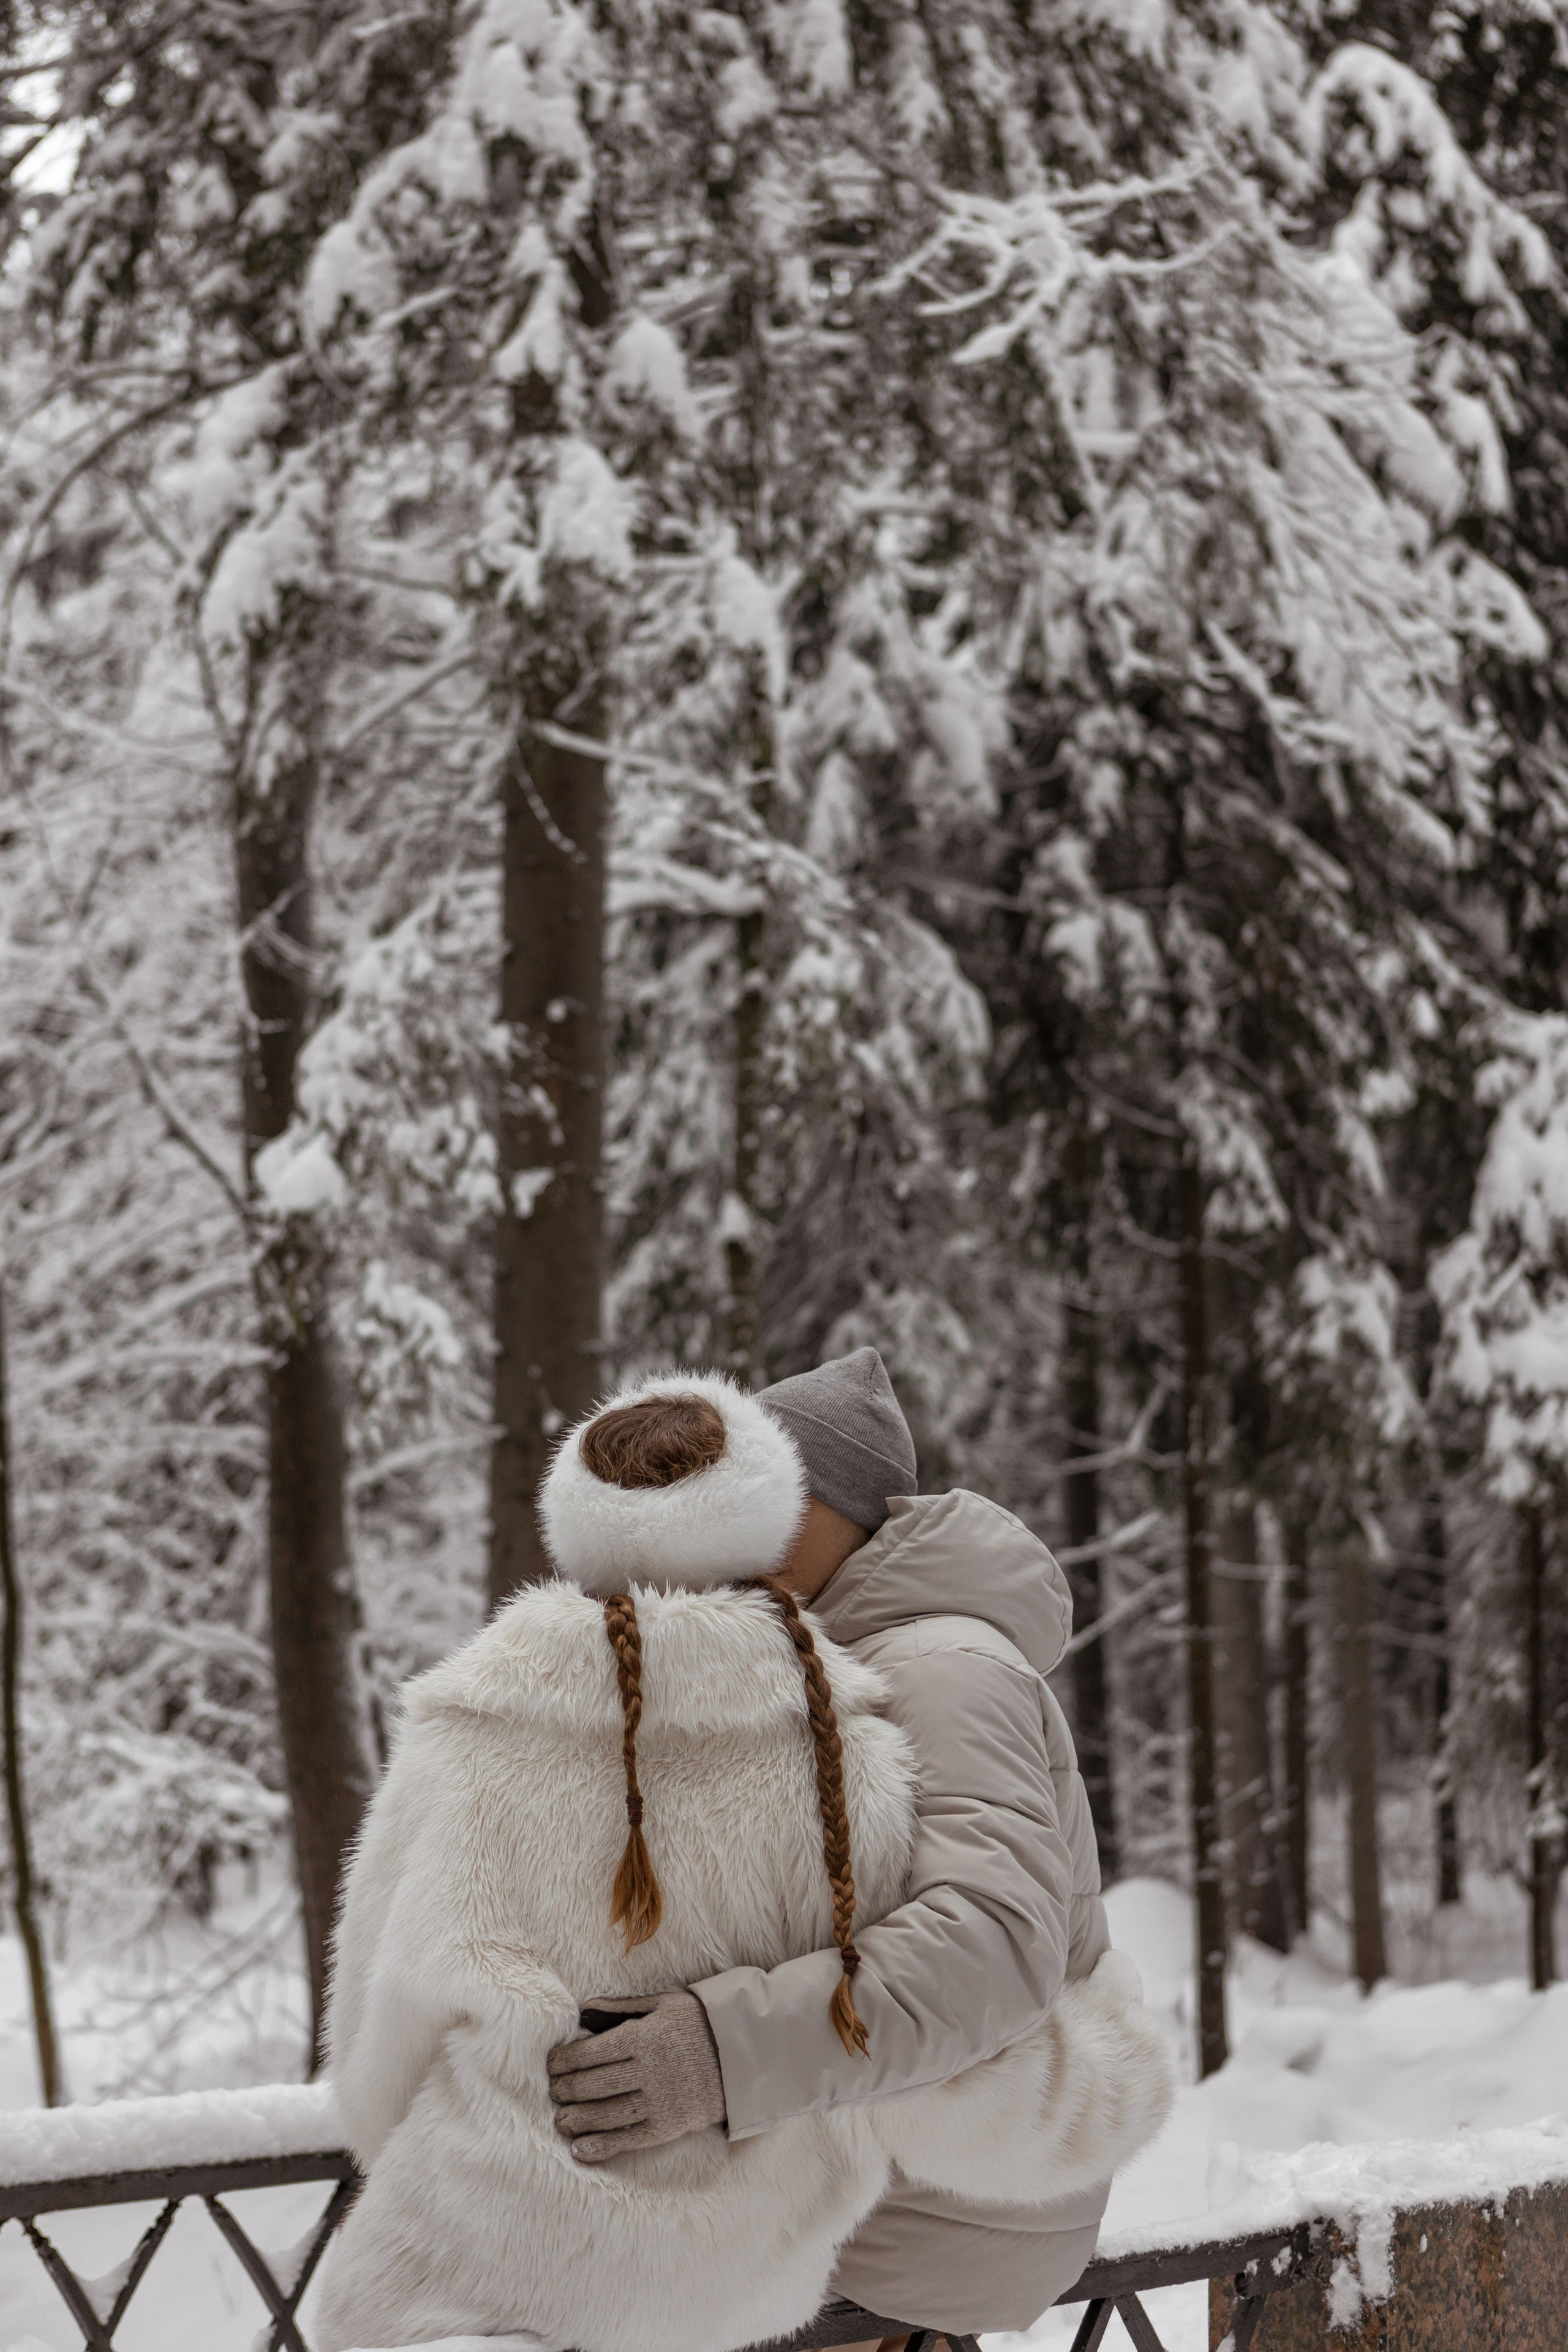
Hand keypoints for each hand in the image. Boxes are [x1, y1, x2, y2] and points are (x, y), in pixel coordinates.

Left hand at [546, 1989, 725, 2161]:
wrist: (742, 2054)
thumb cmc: (697, 2023)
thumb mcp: (662, 2004)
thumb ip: (620, 2008)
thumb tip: (582, 2010)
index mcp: (644, 2037)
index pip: (591, 2053)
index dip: (564, 2061)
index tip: (551, 2064)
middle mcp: (648, 2071)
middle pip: (593, 2085)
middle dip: (566, 2089)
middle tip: (552, 2091)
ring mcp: (658, 2101)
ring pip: (606, 2114)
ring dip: (577, 2119)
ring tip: (560, 2120)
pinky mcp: (668, 2126)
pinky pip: (628, 2139)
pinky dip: (601, 2147)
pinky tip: (580, 2150)